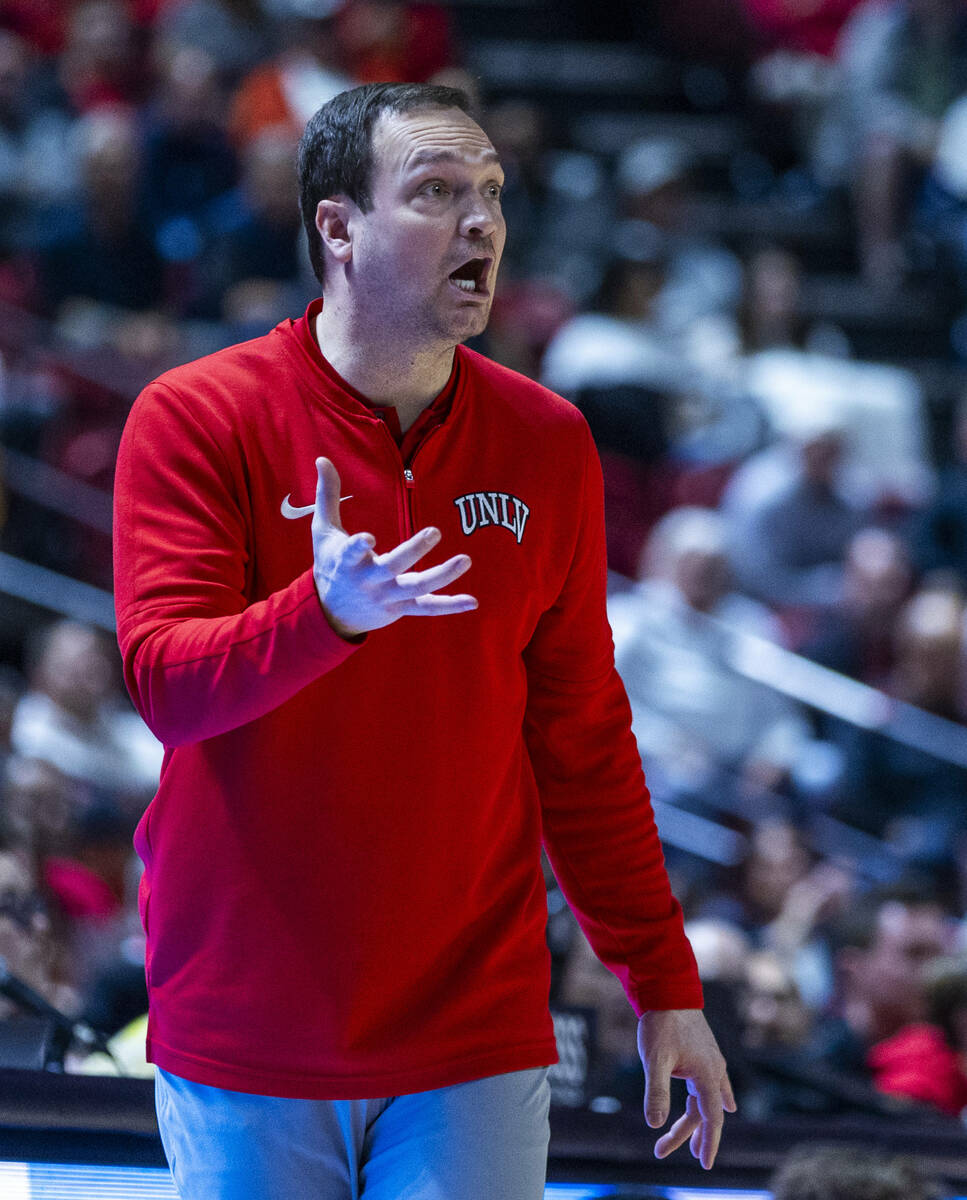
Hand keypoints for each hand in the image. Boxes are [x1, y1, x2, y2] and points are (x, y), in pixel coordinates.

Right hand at [312, 457, 476, 638]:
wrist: (331, 613)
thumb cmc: (329, 564)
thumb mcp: (323, 531)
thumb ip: (327, 495)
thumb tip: (322, 458)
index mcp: (348, 561)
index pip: (351, 552)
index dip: (359, 546)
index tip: (368, 538)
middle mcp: (370, 580)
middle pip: (393, 567)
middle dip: (413, 550)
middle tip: (435, 531)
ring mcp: (388, 596)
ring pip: (417, 588)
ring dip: (443, 575)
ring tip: (466, 560)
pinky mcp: (402, 608)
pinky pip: (428, 607)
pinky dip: (450, 606)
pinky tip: (472, 601)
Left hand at [637, 1009, 735, 1170]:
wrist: (669, 990)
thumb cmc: (661, 1023)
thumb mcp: (655, 1059)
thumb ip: (656, 1091)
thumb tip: (654, 1124)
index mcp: (707, 1074)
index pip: (711, 1118)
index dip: (709, 1142)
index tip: (705, 1165)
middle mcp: (714, 1070)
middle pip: (706, 1112)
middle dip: (692, 1135)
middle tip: (675, 1154)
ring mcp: (711, 1061)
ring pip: (706, 1099)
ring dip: (696, 1121)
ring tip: (691, 1144)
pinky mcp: (704, 1054)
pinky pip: (711, 1086)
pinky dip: (710, 1102)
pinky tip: (726, 1107)